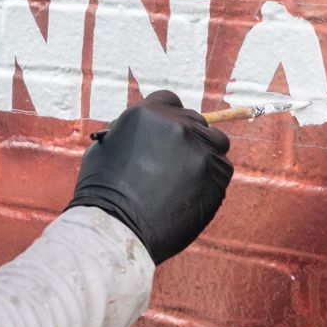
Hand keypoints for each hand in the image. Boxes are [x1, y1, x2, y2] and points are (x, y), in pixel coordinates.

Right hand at [66, 91, 232, 264]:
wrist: (117, 225)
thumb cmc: (103, 190)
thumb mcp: (109, 146)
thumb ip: (136, 133)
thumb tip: (153, 133)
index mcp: (147, 113)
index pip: (170, 100)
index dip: (169, 116)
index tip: (167, 132)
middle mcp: (178, 125)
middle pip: (196, 120)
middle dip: (188, 137)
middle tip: (176, 160)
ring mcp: (200, 149)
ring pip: (216, 143)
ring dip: (205, 154)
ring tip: (186, 178)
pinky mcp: (217, 174)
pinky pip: (223, 169)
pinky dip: (211, 178)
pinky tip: (192, 193)